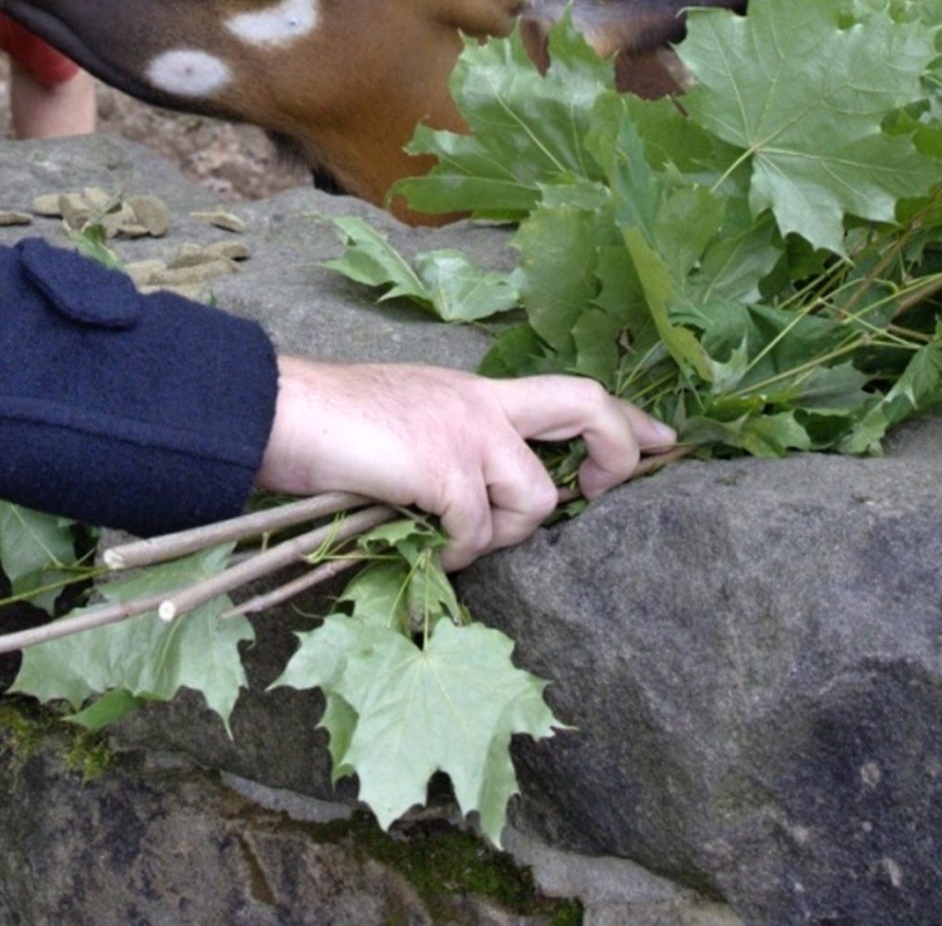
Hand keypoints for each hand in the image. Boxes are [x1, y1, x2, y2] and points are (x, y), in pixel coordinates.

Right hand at [258, 356, 674, 571]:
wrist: (279, 413)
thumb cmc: (330, 427)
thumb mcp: (409, 425)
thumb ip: (455, 449)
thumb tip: (477, 505)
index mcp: (476, 392)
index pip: (572, 390)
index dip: (625, 419)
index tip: (663, 440)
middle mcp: (480, 402)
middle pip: (585, 405)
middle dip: (617, 451)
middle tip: (603, 494)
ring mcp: (463, 430)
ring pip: (535, 496)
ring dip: (504, 533)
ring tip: (457, 539)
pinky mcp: (439, 466)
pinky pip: (476, 529)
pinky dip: (455, 552)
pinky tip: (426, 547)